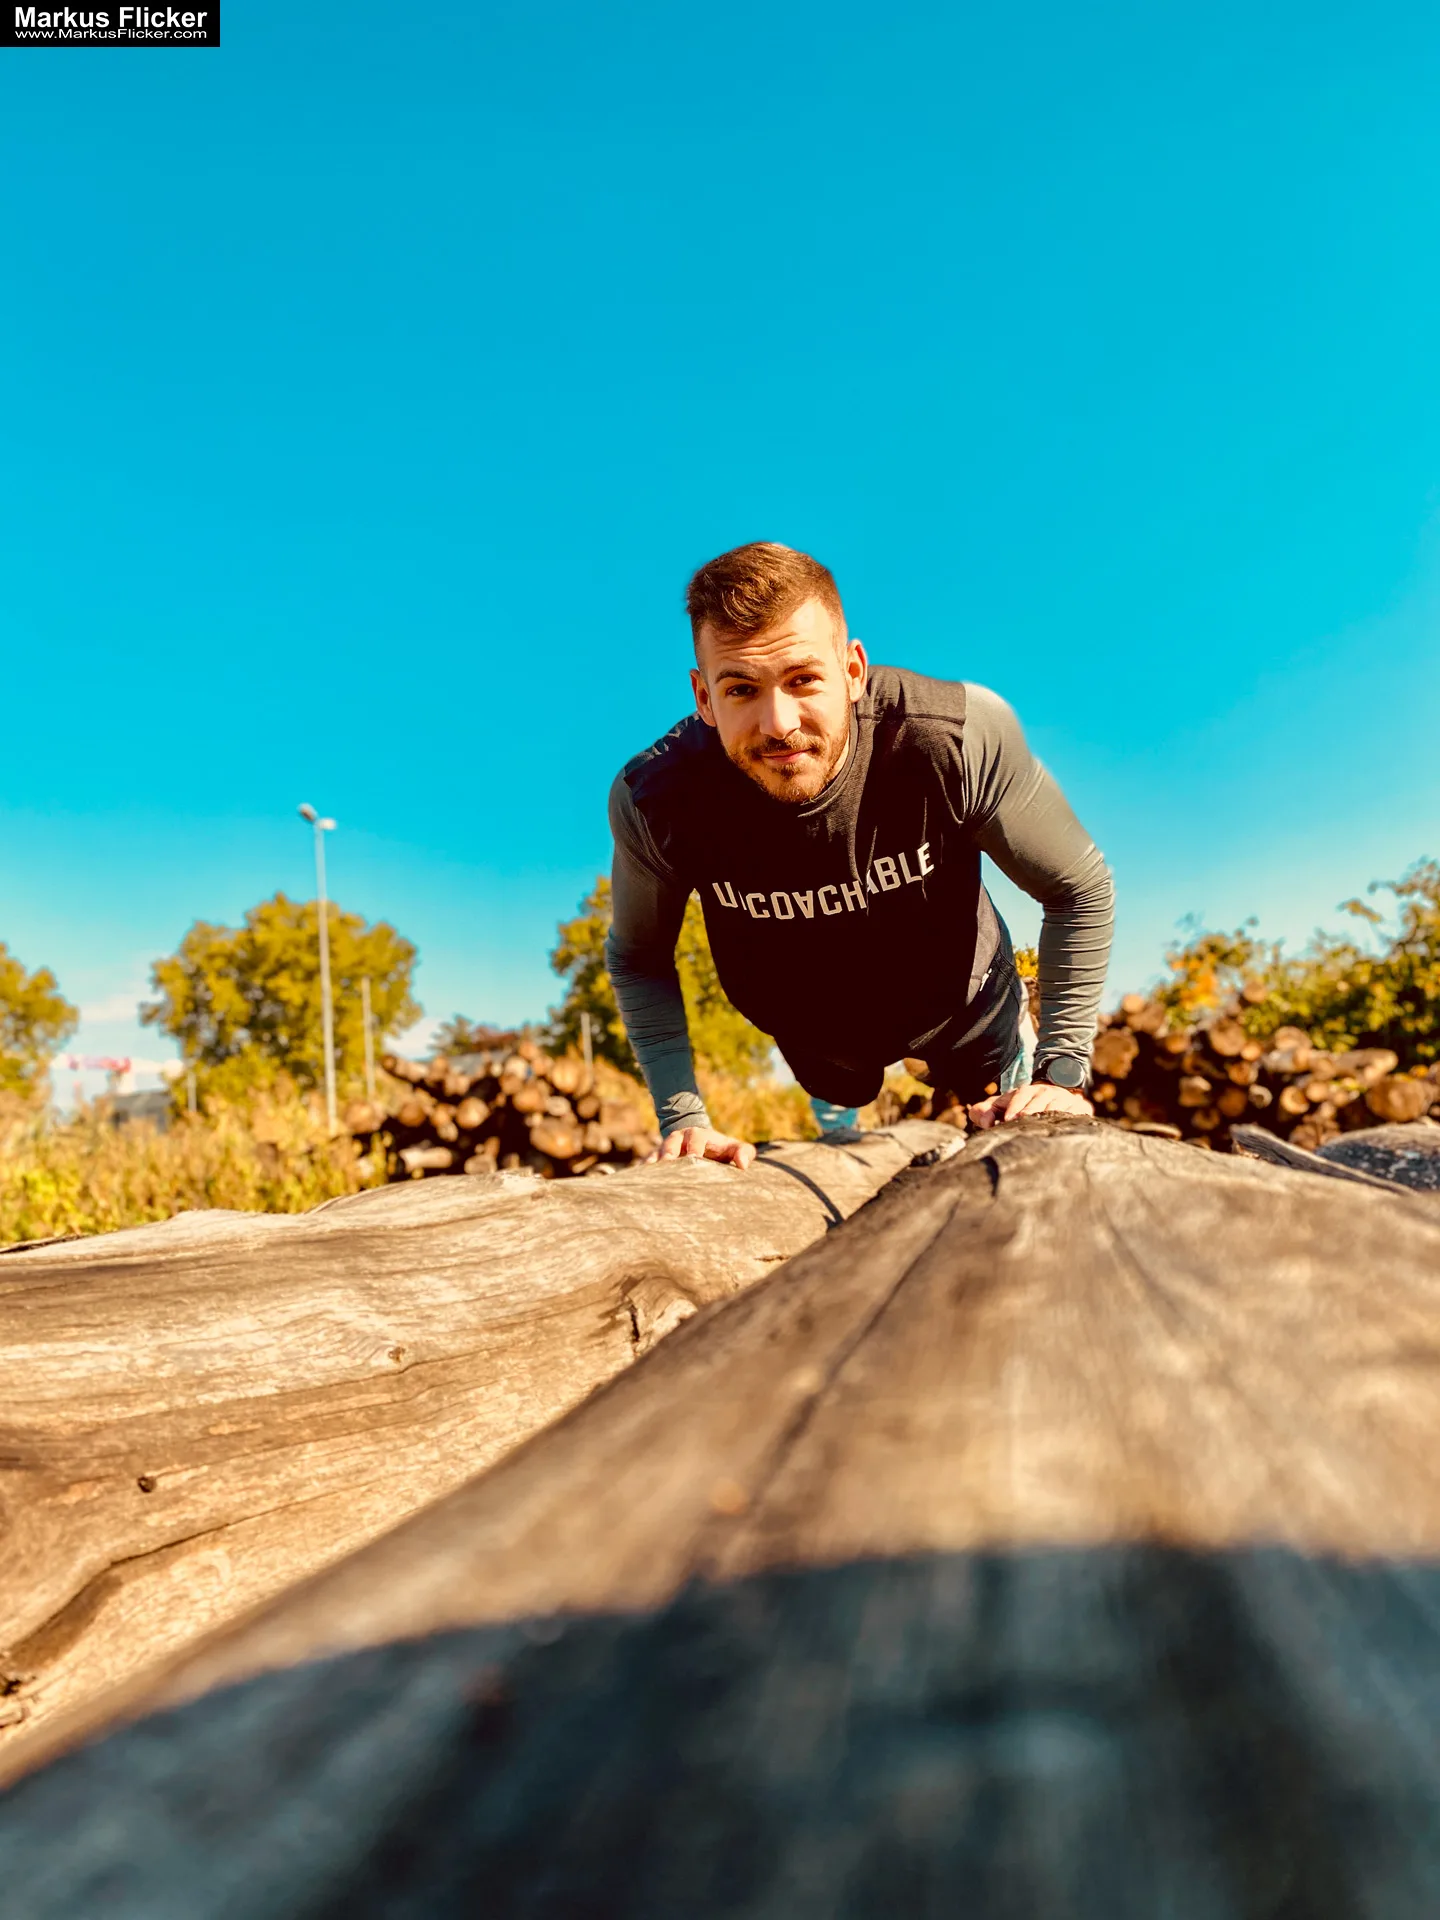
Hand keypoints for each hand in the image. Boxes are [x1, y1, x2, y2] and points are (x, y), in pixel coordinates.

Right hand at [643, 1126, 756, 1169]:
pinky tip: (639, 1185)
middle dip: (668, 1153)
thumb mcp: (734, 1148)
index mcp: (698, 1135)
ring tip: (650, 1177)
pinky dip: (643, 1174)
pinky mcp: (654, 1159)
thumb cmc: (721, 1150)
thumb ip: (744, 1152)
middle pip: (670, 1143)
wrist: (699, 1144)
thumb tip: (743, 1165)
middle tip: (667, 1164)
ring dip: (654, 1164)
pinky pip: (646, 1165)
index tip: (694, 1158)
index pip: (696, 1138)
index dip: (694, 1147)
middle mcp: (678, 1139)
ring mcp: (664, 1149)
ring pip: (656, 1154)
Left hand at [967, 1082, 1093, 1130]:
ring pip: (1057, 1107)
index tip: (1007, 1118)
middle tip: (1022, 1121)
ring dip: (1048, 1116)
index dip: (1014, 1106)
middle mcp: (1046, 1092)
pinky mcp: (1080, 1108)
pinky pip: (1076, 1113)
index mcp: (1026, 1091)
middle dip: (1030, 1111)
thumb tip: (983, 1122)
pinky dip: (1070, 1119)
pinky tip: (1063, 1129)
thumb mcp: (1002, 1105)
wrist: (1057, 1096)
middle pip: (1038, 1100)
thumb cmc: (1022, 1107)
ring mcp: (1064, 1100)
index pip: (1020, 1095)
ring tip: (1040, 1126)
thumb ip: (985, 1111)